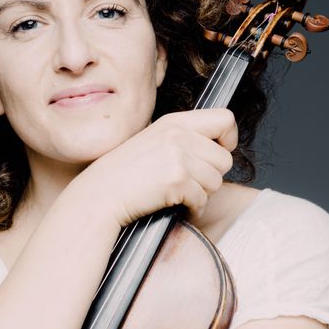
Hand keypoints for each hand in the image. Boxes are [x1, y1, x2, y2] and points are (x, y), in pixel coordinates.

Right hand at [74, 108, 237, 225]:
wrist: (99, 195)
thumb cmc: (124, 174)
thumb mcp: (154, 141)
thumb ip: (183, 139)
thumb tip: (219, 150)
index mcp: (175, 122)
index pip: (225, 119)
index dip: (228, 140)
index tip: (217, 154)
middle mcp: (178, 135)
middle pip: (225, 159)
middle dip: (211, 176)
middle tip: (191, 184)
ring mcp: (178, 157)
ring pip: (216, 181)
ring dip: (202, 194)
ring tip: (180, 195)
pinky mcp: (176, 180)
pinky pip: (202, 200)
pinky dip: (193, 209)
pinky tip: (178, 207)